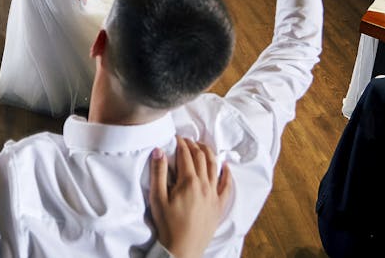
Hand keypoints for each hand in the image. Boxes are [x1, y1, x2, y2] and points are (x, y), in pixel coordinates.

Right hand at [150, 137, 231, 257]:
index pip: (186, 155)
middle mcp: (204, 185)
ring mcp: (213, 195)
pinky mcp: (219, 206)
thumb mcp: (157, 198)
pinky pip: (226, 186)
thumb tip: (158, 150)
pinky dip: (226, 174)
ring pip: (214, 167)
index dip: (181, 143)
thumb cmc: (167, 224)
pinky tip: (225, 166)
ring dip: (208, 153)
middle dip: (193, 145)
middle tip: (186, 140)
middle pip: (201, 158)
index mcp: (188, 182)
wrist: (182, 249)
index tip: (176, 137)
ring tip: (202, 146)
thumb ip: (158, 172)